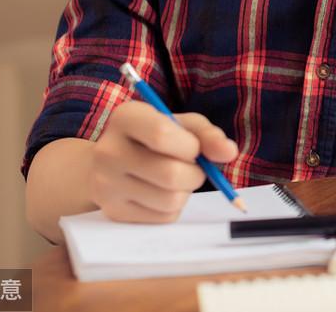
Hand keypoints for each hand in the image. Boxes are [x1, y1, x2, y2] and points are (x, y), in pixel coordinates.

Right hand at [87, 101, 238, 223]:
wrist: (111, 162)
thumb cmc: (155, 137)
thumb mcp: (182, 125)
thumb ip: (208, 135)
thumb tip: (229, 152)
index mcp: (126, 118)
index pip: (161, 135)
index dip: (190, 146)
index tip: (194, 148)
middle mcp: (108, 151)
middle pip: (170, 174)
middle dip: (196, 173)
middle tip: (192, 168)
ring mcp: (106, 184)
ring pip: (170, 200)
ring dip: (187, 192)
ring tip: (176, 179)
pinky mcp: (113, 211)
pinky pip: (163, 217)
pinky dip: (175, 207)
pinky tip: (162, 193)